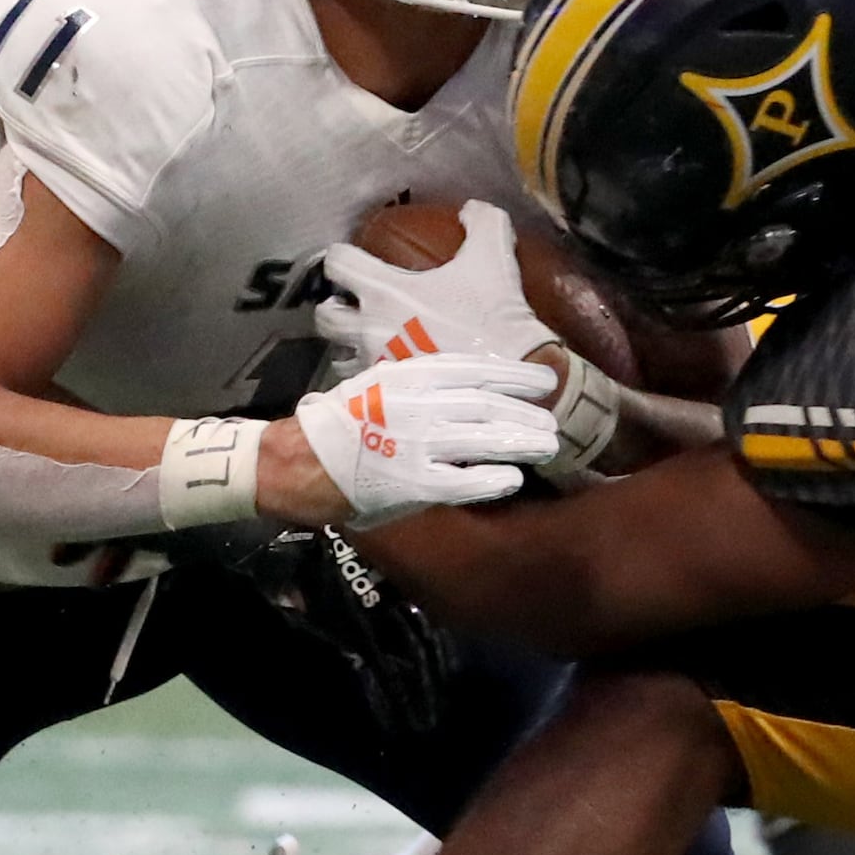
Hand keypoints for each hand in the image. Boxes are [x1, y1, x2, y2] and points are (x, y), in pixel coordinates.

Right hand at [280, 354, 558, 525]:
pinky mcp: (414, 483)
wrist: (302, 461)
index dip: (515, 376)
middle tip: (552, 423)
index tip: (543, 382)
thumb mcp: (383, 384)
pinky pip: (463, 482)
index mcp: (411, 376)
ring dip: (520, 443)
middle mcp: (418, 405)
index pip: (477, 370)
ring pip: (483, 440)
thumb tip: (477, 385)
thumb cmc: (345, 422)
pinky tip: (512, 479)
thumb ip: (425, 383)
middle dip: (526, 414)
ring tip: (546, 446)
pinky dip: (491, 479)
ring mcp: (417, 445)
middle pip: (488, 406)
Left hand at [316, 200, 557, 369]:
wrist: (508, 377)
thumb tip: (470, 210)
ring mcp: (375, 365)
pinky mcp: (388, 396)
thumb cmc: (493, 316)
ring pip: (339, 355)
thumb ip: (483, 223)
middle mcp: (369, 329)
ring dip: (347, 346)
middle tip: (352, 306)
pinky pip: (363, 386)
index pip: (338, 264)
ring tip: (368, 343)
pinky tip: (389, 375)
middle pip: (325, 316)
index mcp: (383, 291)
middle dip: (333, 308)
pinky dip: (368, 379)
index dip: (341, 256)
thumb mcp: (494, 257)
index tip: (352, 257)